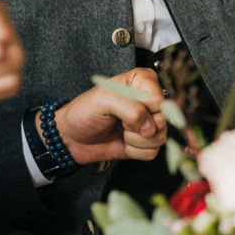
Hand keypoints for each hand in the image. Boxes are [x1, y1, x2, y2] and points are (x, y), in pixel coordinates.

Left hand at [52, 69, 166, 165]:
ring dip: (136, 140)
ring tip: (120, 131)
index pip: (160, 99)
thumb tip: (150, 127)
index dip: (145, 109)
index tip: (126, 108)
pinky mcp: (146, 142)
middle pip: (163, 120)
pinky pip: (152, 152)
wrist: (72, 138)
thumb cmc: (84, 112)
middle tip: (120, 121)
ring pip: (160, 137)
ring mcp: (149, 122)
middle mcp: (149, 101)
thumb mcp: (103, 100)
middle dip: (138, 126)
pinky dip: (135, 151)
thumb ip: (131, 109)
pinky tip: (123, 142)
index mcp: (142, 82)